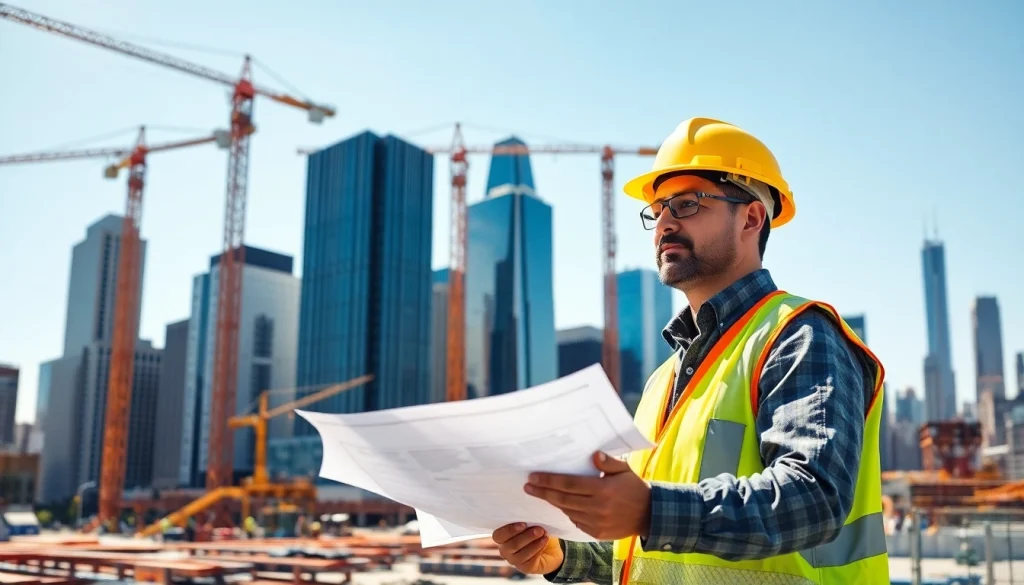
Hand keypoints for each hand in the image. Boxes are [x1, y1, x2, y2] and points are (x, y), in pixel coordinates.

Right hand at [492, 523, 563, 574]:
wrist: (551, 549)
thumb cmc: (538, 531)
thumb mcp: (532, 522)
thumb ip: (527, 519)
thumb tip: (530, 510)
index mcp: (503, 536)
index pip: (498, 535)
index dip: (509, 530)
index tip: (523, 524)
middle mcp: (505, 549)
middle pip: (510, 545)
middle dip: (525, 536)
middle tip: (538, 529)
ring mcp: (514, 560)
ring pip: (520, 553)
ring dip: (533, 542)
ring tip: (543, 534)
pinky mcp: (525, 568)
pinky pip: (529, 560)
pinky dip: (538, 548)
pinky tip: (544, 541)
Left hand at [525, 451, 650, 540]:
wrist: (649, 515)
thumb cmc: (635, 488)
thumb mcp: (624, 470)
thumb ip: (608, 462)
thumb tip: (593, 454)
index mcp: (603, 489)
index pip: (568, 484)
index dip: (549, 481)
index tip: (533, 477)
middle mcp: (597, 507)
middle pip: (562, 499)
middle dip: (542, 492)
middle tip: (528, 486)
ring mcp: (596, 522)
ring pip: (567, 511)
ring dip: (553, 502)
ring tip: (541, 493)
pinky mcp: (596, 533)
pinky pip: (576, 521)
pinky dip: (567, 512)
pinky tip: (562, 504)